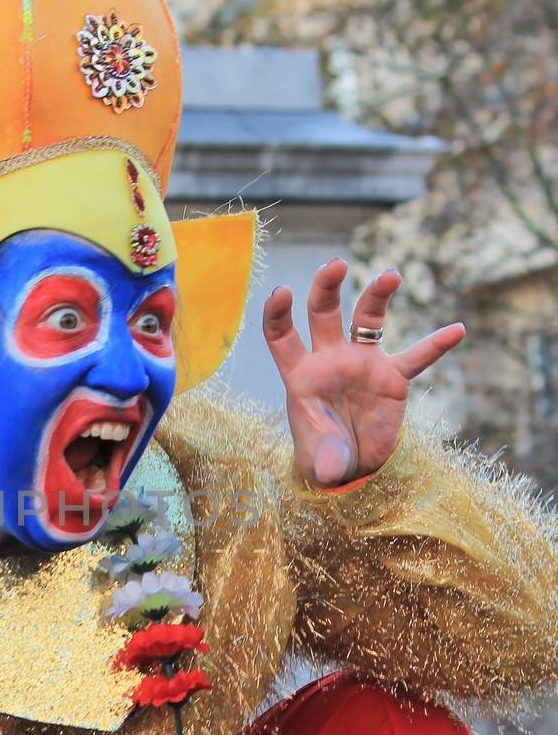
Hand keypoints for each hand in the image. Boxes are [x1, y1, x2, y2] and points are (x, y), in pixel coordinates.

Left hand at [262, 258, 464, 486]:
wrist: (352, 467)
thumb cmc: (323, 455)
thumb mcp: (319, 460)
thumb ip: (323, 460)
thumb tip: (332, 471)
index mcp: (300, 373)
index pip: (282, 335)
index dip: (278, 312)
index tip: (282, 291)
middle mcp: (329, 359)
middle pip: (323, 312)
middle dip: (327, 286)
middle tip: (336, 264)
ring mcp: (362, 364)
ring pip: (367, 320)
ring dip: (377, 295)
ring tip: (390, 275)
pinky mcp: (392, 378)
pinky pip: (416, 358)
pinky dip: (435, 346)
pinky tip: (456, 331)